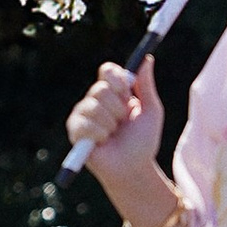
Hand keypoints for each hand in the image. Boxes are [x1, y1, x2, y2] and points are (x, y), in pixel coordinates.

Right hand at [66, 54, 166, 211]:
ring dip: (110, 124)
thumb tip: (147, 58)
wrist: (134, 168)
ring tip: (113, 134)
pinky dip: (100, 134)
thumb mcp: (151, 111)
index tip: (126, 90)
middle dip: (118, 108)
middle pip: (101, 88)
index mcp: (113, 92)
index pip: (107, 71)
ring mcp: (83, 114)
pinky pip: (85, 124)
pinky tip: (103, 142)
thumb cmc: (143, 141)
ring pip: (94, 106)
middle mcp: (96, 100)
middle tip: (122, 122)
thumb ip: (146, 85)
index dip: (116, 78)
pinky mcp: (75, 131)